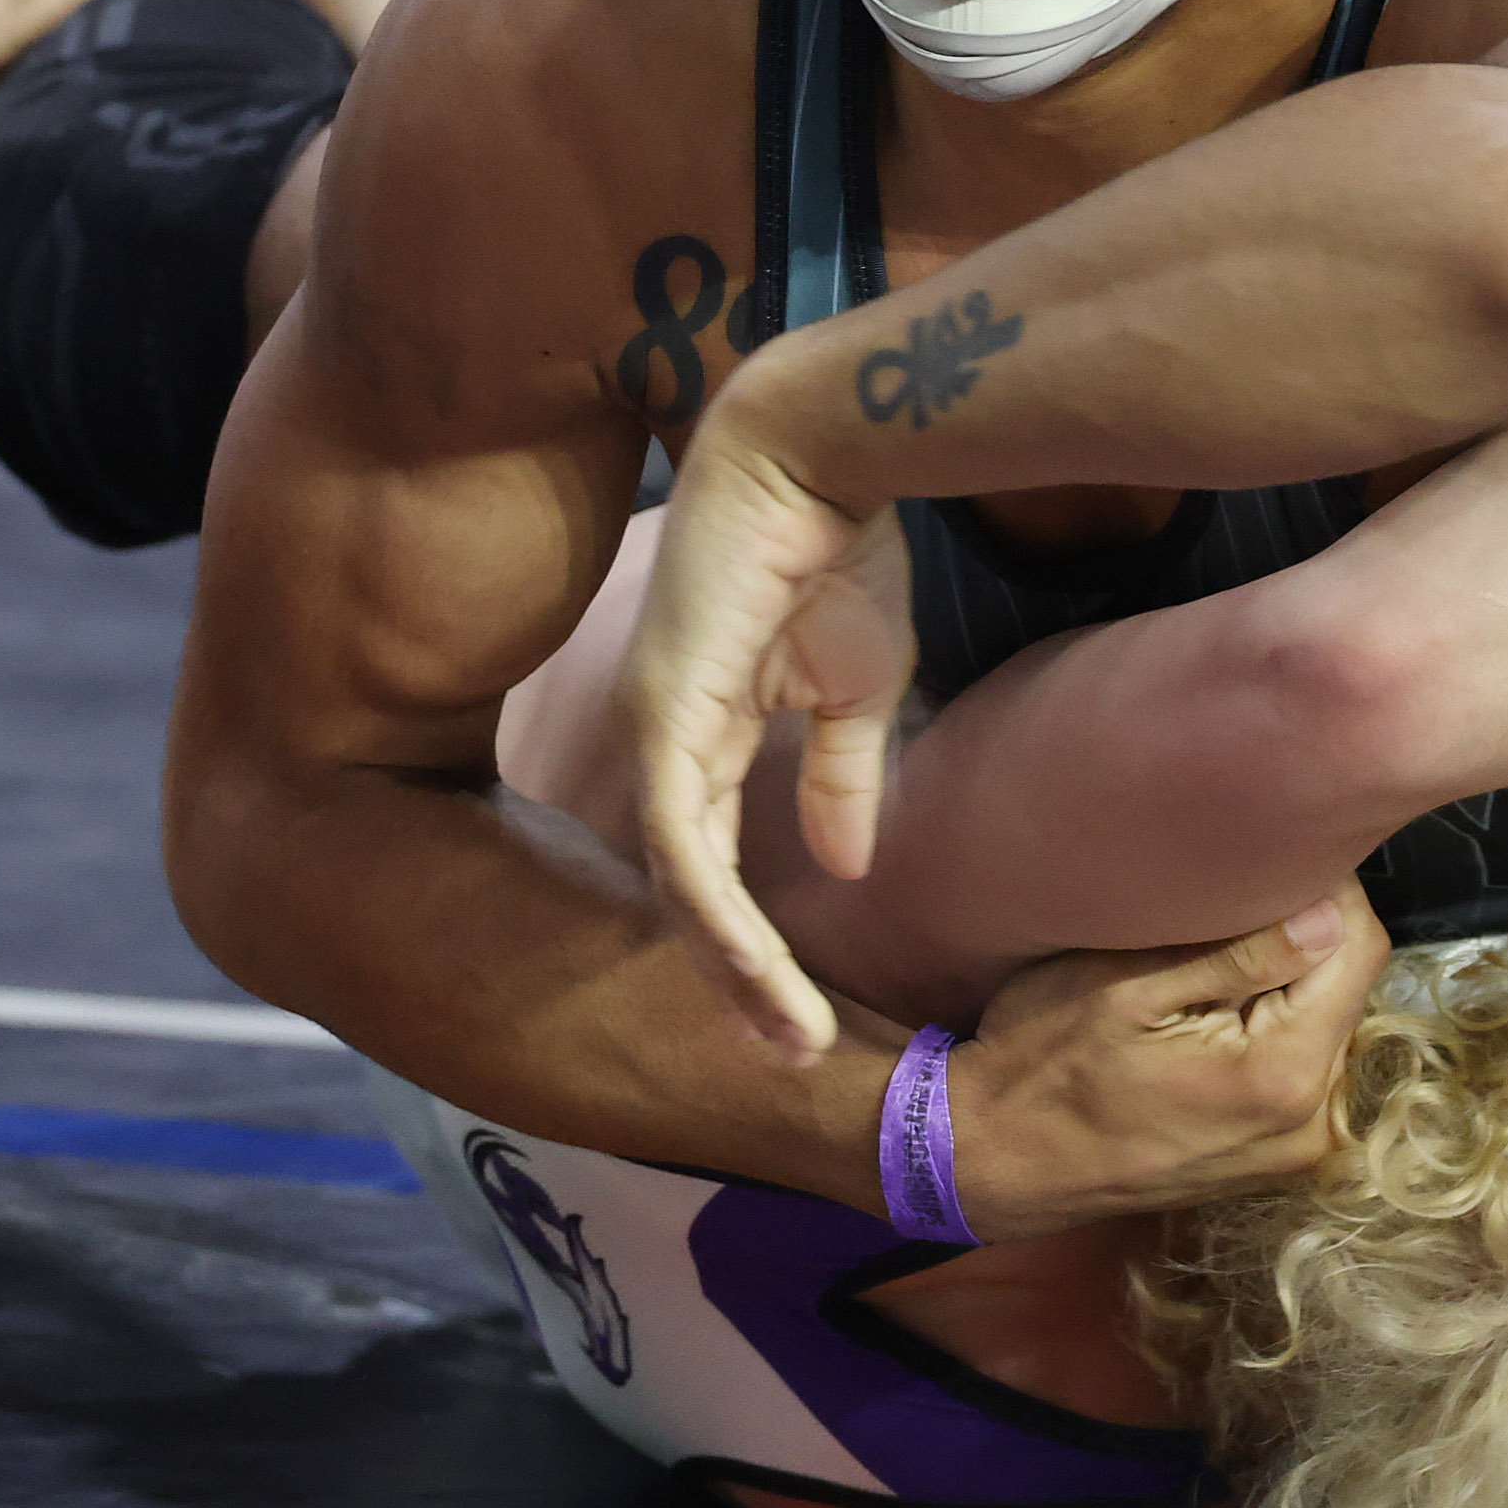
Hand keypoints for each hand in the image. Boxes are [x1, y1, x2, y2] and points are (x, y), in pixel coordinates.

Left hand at [622, 414, 912, 1061]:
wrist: (820, 454)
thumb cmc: (833, 550)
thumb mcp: (853, 685)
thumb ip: (840, 776)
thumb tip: (847, 867)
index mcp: (698, 732)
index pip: (708, 863)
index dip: (748, 944)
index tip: (801, 1015)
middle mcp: (662, 740)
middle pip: (686, 893)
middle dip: (736, 982)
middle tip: (789, 1053)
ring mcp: (654, 728)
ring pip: (681, 887)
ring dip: (735, 972)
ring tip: (788, 1037)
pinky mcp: (666, 714)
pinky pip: (684, 843)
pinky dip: (718, 916)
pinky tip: (759, 972)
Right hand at [939, 883, 1389, 1238]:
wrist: (995, 1162)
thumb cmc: (1042, 1066)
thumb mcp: (1124, 989)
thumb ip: (1238, 955)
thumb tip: (1328, 914)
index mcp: (1282, 1075)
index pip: (1356, 948)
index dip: (1322, 890)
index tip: (1266, 864)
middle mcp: (1309, 1123)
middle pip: (1346, 988)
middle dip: (1300, 939)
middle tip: (1222, 911)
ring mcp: (1293, 1147)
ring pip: (1325, 1024)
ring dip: (1284, 985)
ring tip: (1204, 965)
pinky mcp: (1272, 1156)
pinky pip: (1300, 1066)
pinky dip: (1268, 1028)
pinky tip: (1205, 1016)